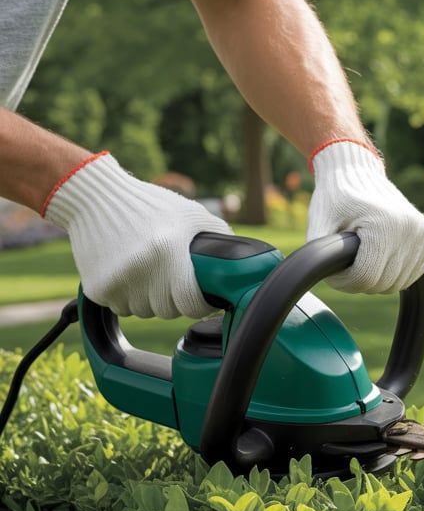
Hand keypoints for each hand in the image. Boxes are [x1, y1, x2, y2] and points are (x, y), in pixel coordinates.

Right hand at [44, 153, 231, 318]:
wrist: (95, 198)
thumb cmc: (149, 205)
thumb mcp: (192, 214)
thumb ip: (219, 237)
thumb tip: (241, 264)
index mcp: (168, 251)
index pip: (192, 304)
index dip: (200, 303)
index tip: (201, 296)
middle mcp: (142, 269)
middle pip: (169, 311)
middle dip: (175, 299)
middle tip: (172, 278)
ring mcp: (117, 281)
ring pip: (145, 312)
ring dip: (150, 299)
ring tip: (148, 271)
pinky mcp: (97, 288)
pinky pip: (120, 308)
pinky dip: (127, 297)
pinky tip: (128, 273)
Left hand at [306, 140, 423, 292]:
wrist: (356, 172)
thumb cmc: (335, 200)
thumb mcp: (318, 227)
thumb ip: (320, 258)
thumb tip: (335, 283)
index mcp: (384, 224)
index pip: (365, 278)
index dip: (344, 281)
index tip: (334, 271)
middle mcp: (410, 228)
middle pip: (384, 283)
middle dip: (360, 281)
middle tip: (346, 265)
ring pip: (399, 283)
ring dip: (378, 279)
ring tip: (362, 259)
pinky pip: (411, 274)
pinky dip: (394, 272)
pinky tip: (381, 256)